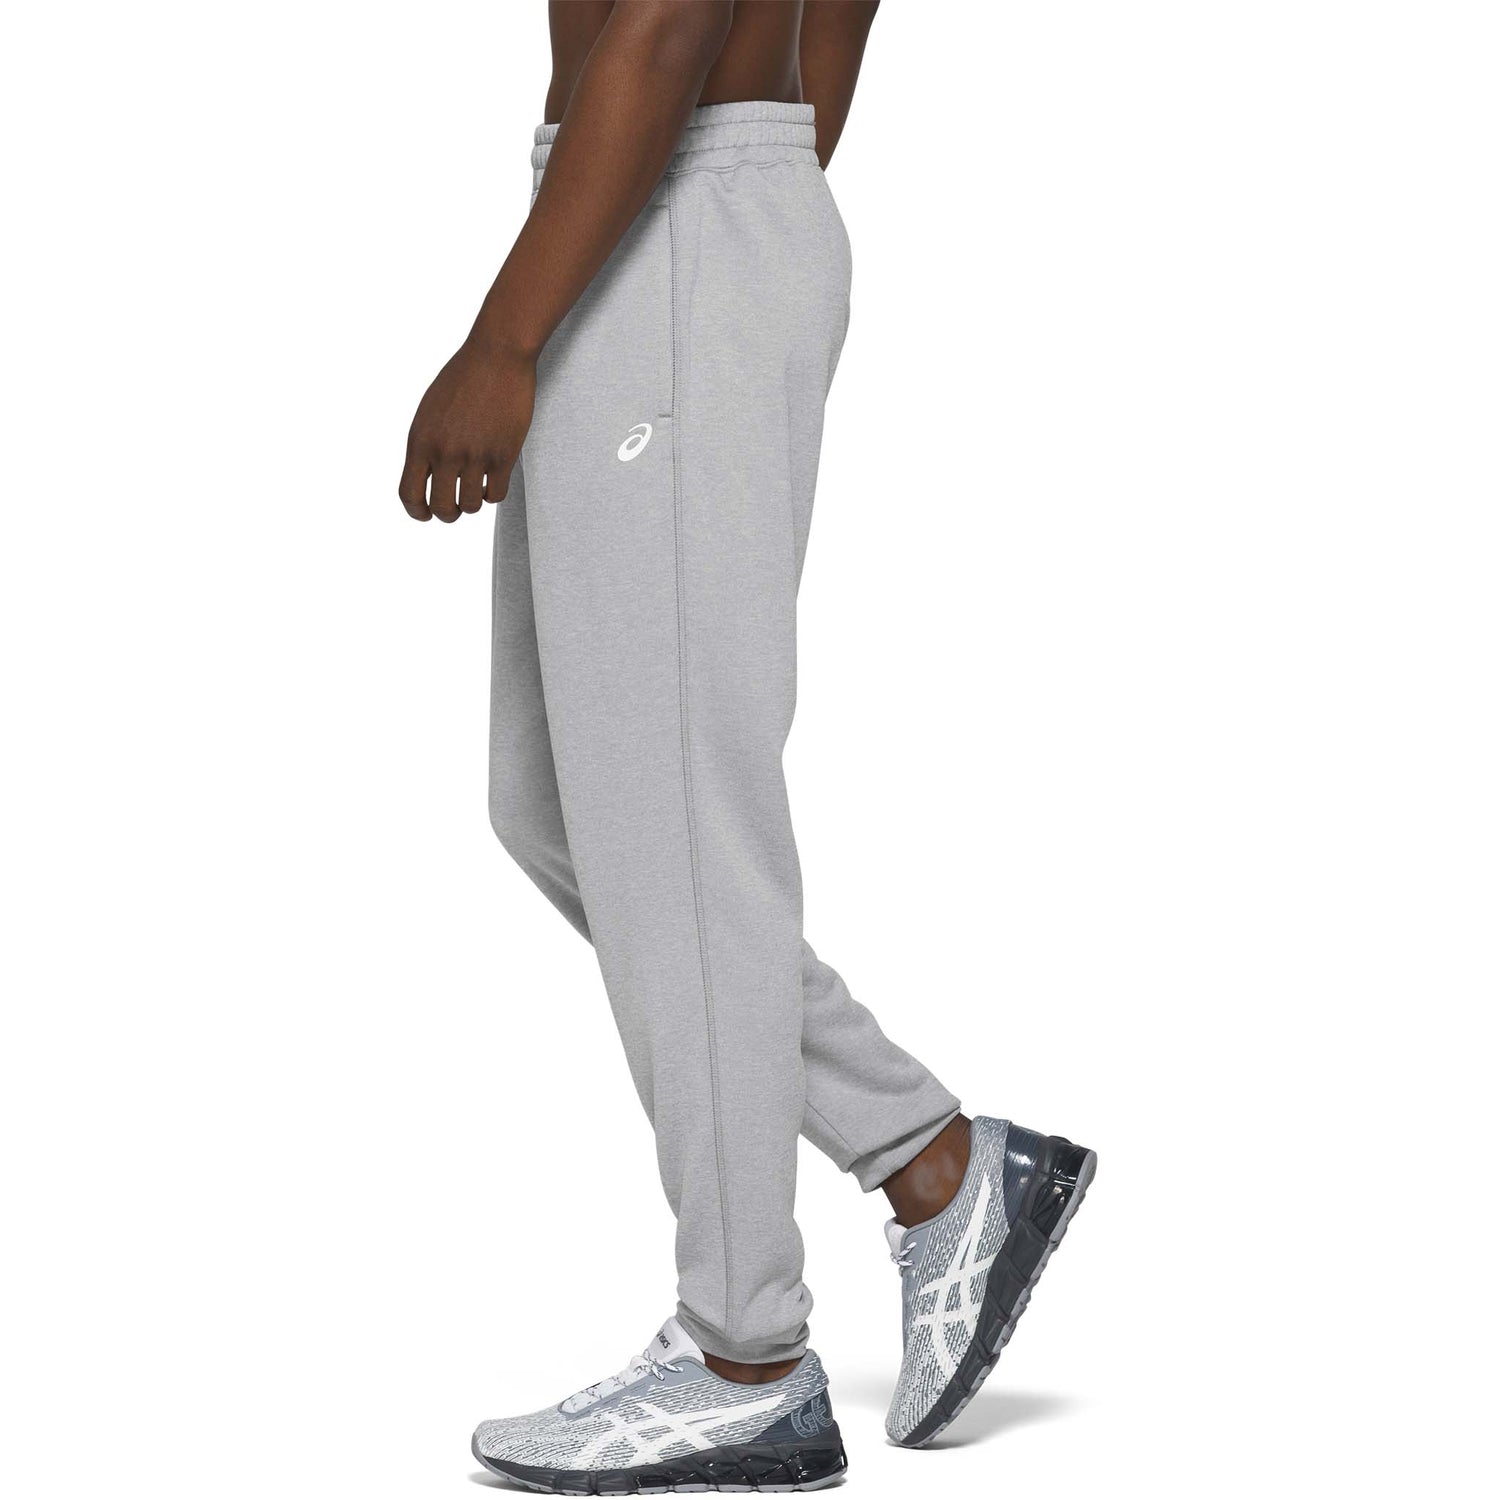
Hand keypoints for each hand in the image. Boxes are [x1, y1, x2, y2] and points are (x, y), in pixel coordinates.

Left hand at [399, 339, 535, 522]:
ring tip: (476, 488)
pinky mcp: (503, 455)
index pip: (409, 494)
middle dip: (448, 514)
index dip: (416, 512)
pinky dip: (493, 493)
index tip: (425, 514)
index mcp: (420, 441)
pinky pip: (496, 494)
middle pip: (441, 508)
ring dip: (473, 503)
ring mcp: (475, 455)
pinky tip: (493, 478)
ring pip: (471, 506)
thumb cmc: (462, 379)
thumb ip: (425, 446)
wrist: (496, 356)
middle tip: (455, 508)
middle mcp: (445, 452)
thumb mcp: (429, 412)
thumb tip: (428, 479)